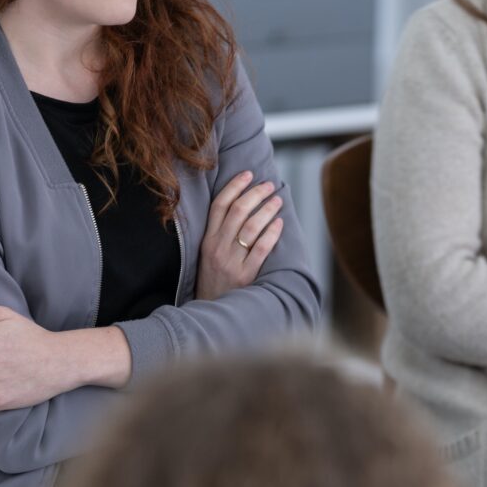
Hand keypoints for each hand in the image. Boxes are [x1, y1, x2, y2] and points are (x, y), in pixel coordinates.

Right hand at [196, 170, 284, 300]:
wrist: (211, 312)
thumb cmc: (214, 279)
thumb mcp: (208, 254)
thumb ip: (220, 232)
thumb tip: (243, 205)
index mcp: (207, 240)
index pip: (219, 205)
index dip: (234, 186)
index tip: (248, 174)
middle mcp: (217, 248)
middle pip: (237, 211)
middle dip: (255, 194)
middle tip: (269, 185)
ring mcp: (230, 262)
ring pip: (251, 227)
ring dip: (266, 209)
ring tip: (278, 200)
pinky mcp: (245, 276)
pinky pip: (260, 249)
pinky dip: (272, 233)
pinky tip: (280, 223)